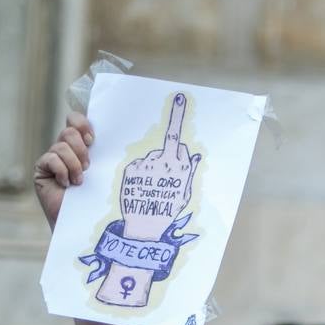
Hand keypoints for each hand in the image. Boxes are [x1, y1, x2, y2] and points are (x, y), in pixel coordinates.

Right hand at [33, 113, 93, 229]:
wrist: (81, 220)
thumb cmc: (95, 197)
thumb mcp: (102, 172)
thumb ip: (103, 154)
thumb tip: (115, 135)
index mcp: (80, 145)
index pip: (75, 120)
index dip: (82, 123)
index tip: (93, 140)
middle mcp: (64, 149)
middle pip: (69, 131)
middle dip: (81, 149)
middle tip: (88, 166)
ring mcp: (52, 158)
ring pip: (61, 146)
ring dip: (74, 165)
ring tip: (79, 181)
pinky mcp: (41, 169)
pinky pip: (51, 159)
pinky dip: (62, 171)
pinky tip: (66, 185)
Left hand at [120, 93, 200, 239]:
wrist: (144, 226)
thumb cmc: (168, 211)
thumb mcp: (183, 193)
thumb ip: (188, 171)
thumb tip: (193, 154)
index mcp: (179, 166)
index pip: (176, 137)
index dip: (177, 117)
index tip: (179, 97)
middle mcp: (162, 162)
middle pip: (165, 150)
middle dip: (165, 160)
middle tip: (163, 180)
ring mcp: (145, 164)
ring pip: (150, 159)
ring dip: (151, 168)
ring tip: (150, 188)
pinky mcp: (131, 169)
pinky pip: (138, 165)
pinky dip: (139, 173)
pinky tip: (140, 187)